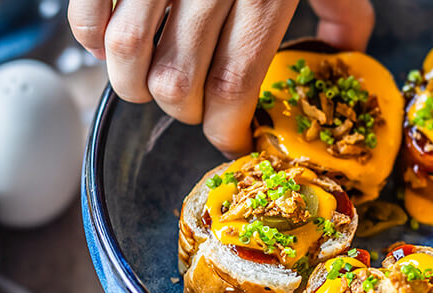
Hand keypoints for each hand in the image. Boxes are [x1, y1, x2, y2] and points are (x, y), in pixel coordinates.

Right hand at [68, 0, 373, 155]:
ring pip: (126, 56)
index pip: (234, 86)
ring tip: (149, 88)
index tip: (230, 140)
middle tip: (194, 111)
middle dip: (183, 114)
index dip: (226, 129)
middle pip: (178, 84)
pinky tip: (111, 46)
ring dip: (133, 87)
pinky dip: (91, 43)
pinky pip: (86, 16)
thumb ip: (342, 7)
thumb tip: (345, 48)